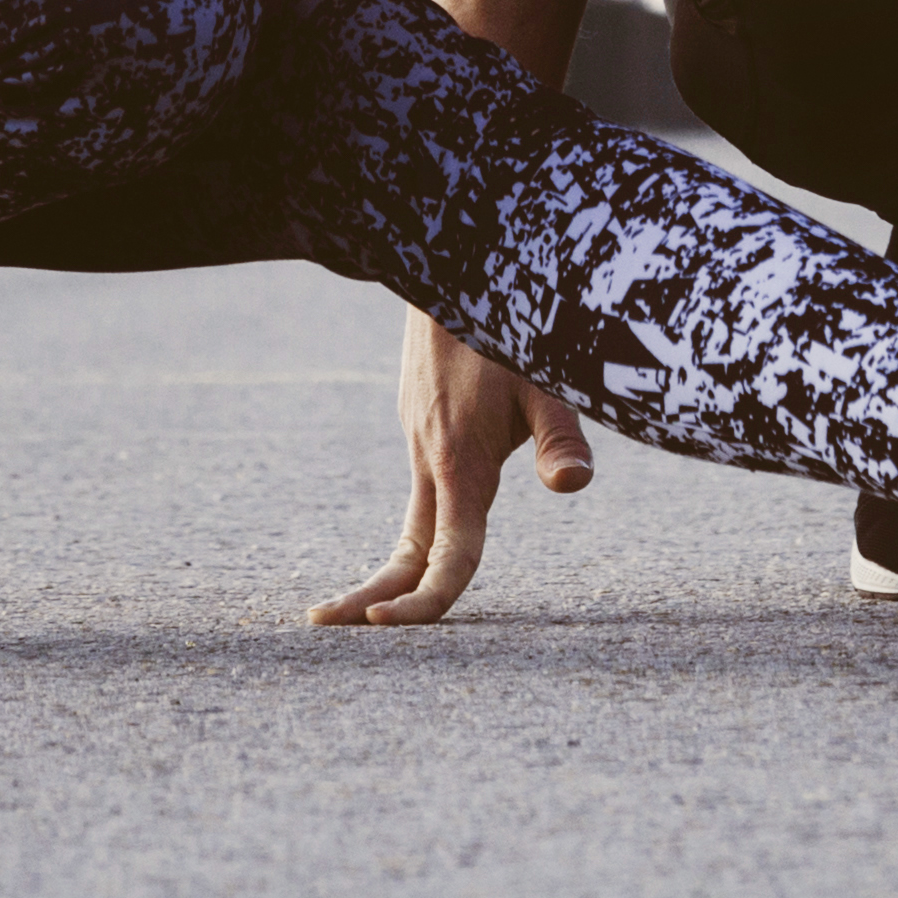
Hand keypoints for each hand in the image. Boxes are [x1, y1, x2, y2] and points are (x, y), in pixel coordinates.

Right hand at [309, 311, 595, 626]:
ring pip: (412, 521)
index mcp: (459, 464)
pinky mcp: (421, 421)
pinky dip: (415, 531)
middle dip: (371, 597)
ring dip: (392, 570)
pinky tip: (421, 543)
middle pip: (405, 549)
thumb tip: (574, 486)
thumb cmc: (508, 323)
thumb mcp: (545, 378)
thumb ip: (560, 436)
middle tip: (323, 626)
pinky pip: (421, 488)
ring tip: (369, 612)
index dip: (425, 600)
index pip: (447, 555)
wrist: (450, 269)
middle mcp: (431, 459)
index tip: (386, 628)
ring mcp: (420, 440)